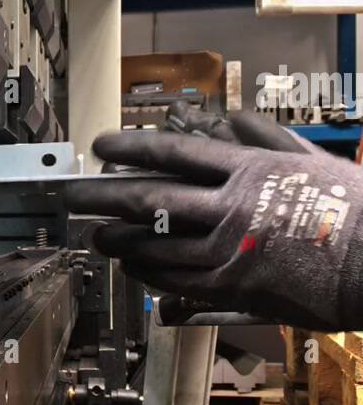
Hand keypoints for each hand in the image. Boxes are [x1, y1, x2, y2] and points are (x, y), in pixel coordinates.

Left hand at [64, 110, 362, 330]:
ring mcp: (228, 251)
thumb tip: (226, 117)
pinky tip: (130, 268)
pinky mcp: (233, 288)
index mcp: (247, 170)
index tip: (101, 145)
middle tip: (70, 197)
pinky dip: (149, 273)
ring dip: (118, 240)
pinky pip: (177, 280)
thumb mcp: (309, 159)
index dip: (133, 147)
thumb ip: (263, 137)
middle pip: (151, 199)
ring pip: (156, 245)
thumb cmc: (352, 207)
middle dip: (103, 197)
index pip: (176, 152)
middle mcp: (228, 208)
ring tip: (92, 236)